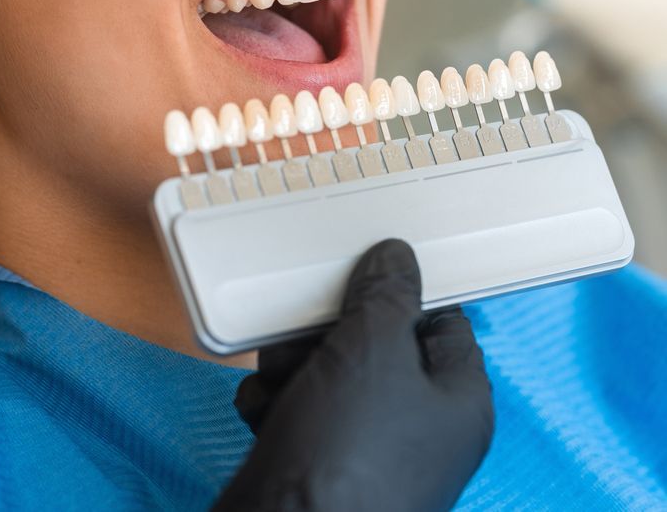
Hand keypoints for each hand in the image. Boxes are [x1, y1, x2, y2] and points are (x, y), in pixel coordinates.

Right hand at [212, 239, 493, 511]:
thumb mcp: (375, 347)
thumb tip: (397, 255)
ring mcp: (365, 448)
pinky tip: (265, 412)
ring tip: (278, 378)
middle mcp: (416, 426)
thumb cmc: (350, 446)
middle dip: (327, 332)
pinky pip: (301, 410)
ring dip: (293, 365)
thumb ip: (387, 293)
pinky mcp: (319, 465)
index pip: (441, 323)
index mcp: (455, 400)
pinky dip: (278, 403)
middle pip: (374, 345)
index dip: (403, 294)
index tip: (363, 271)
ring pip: (329, 374)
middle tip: (303, 331)